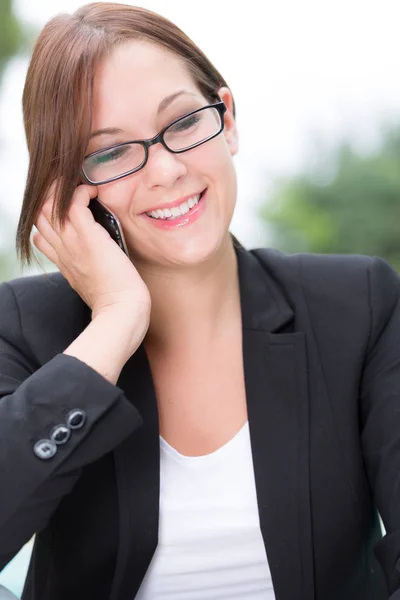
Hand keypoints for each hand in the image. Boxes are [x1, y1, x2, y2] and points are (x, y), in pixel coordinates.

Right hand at [34, 182, 150, 333]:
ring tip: (83, 187)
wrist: (121, 310)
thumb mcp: (91, 283)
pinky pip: (75, 204)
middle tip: (74, 190)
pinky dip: (82, 192)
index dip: (47, 220)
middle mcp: (62, 250)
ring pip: (51, 206)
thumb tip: (94, 254)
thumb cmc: (115, 299)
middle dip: (52, 197)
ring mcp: (73, 243)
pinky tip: (93, 192)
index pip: (40, 235)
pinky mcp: (89, 237)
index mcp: (63, 262)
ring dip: (65, 190)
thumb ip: (85, 267)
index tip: (66, 211)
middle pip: (40, 215)